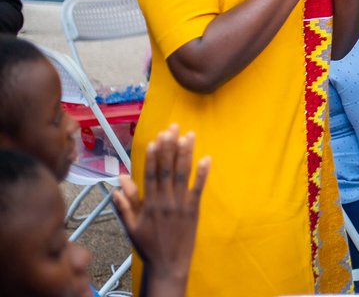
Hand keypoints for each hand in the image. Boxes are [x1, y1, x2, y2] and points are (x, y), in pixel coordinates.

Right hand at [114, 125, 208, 284]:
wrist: (168, 264)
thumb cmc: (148, 245)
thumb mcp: (131, 225)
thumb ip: (126, 202)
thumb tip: (118, 181)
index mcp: (149, 204)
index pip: (150, 175)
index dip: (154, 156)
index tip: (156, 139)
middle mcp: (164, 201)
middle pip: (167, 170)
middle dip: (170, 147)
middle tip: (172, 128)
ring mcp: (180, 205)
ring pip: (183, 175)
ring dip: (186, 153)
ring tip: (189, 135)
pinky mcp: (194, 210)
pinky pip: (199, 189)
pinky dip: (202, 174)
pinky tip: (206, 158)